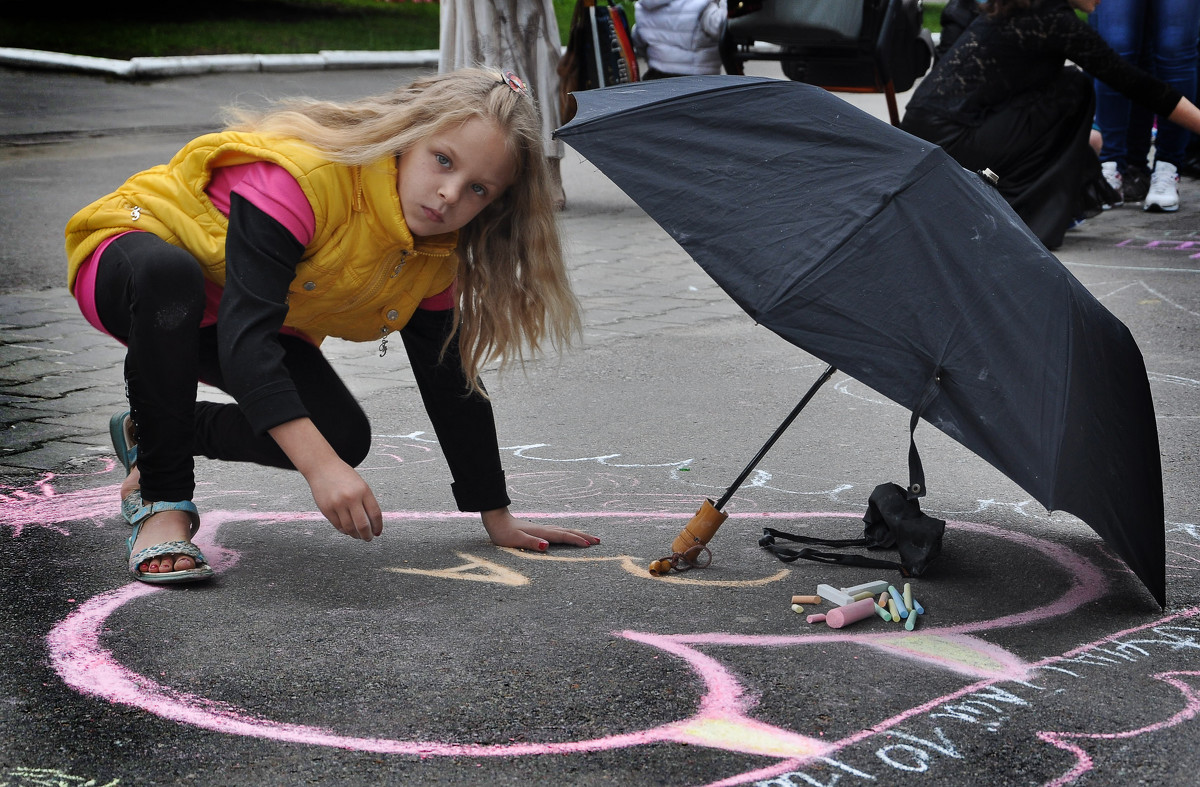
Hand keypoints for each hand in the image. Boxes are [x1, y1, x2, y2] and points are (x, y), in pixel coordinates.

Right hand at [307, 459, 383, 540]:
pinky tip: (347, 530)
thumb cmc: (343, 476)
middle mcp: (351, 498)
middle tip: (368, 538)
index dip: (378, 526)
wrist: (322, 467)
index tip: (377, 532)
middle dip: (367, 535)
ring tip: (358, 535)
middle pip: (363, 525)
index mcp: (363, 490)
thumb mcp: (360, 485)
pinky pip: (338, 526)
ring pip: (349, 528)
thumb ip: (366, 501)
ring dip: (355, 535)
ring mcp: (338, 504)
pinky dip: (344, 530)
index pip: (375, 514)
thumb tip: (372, 522)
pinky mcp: (326, 509)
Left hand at [480, 507, 599, 550]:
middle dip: (583, 536)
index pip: (563, 536)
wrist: (497, 520)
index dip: (576, 540)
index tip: (589, 545)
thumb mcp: (515, 540)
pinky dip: (569, 534)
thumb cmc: (504, 533)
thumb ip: (531, 543)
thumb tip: (547, 546)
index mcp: (542, 532)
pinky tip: (569, 535)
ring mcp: (543, 529)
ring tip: (590, 538)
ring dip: (578, 534)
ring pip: (565, 531)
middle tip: (598, 541)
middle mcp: (545, 529)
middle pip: (568, 531)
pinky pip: (560, 532)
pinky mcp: (540, 531)